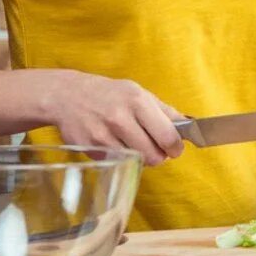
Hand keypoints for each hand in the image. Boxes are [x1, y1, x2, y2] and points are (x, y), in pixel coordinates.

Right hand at [44, 72, 184, 165]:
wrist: (67, 96)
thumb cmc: (108, 94)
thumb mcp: (138, 93)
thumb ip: (164, 110)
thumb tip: (188, 124)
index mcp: (137, 102)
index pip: (168, 136)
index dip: (176, 148)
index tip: (176, 149)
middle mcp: (120, 119)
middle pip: (154, 156)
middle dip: (159, 156)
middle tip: (156, 149)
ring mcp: (104, 136)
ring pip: (136, 162)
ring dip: (140, 157)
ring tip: (134, 143)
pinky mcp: (91, 150)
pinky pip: (117, 162)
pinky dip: (121, 157)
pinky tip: (114, 142)